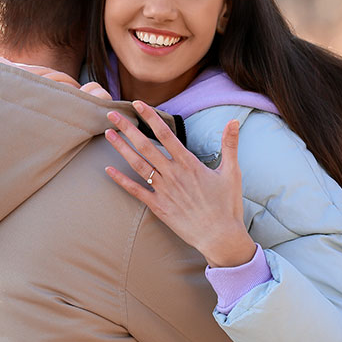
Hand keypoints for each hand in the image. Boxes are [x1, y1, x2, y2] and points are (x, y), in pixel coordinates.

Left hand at [103, 101, 255, 267]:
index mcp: (189, 163)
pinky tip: (107, 170)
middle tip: (112, 113)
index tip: (138, 104)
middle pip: (146, 145)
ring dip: (121, 148)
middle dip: (128, 128)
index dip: (150, 117)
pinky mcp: (158, 207)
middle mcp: (173, 174)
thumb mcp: (232, 172)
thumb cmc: (227, 205)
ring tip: (108, 134)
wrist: (220, 237)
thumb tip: (234, 121)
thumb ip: (230, 144)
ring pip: (138, 164)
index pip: (166, 134)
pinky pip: (136, 191)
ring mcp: (164, 190)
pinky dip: (121, 180)